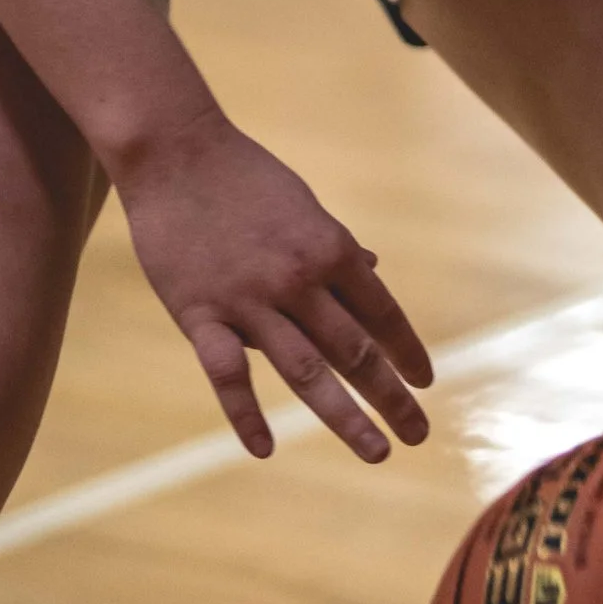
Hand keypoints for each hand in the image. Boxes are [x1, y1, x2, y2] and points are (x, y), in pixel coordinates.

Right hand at [113, 110, 434, 461]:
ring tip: (375, 451)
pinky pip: (229, 374)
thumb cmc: (245, 176)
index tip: (426, 384)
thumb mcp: (304, 206)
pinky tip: (264, 449)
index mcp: (331, 249)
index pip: (382, 313)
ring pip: (306, 371)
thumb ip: (336, 247)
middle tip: (418, 435)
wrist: (176, 151)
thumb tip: (374, 268)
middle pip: (356, 350)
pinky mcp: (200, 313)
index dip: (407, 351)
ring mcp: (249, 300)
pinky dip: (247, 415)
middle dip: (391, 397)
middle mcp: (300, 279)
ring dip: (343, 416)